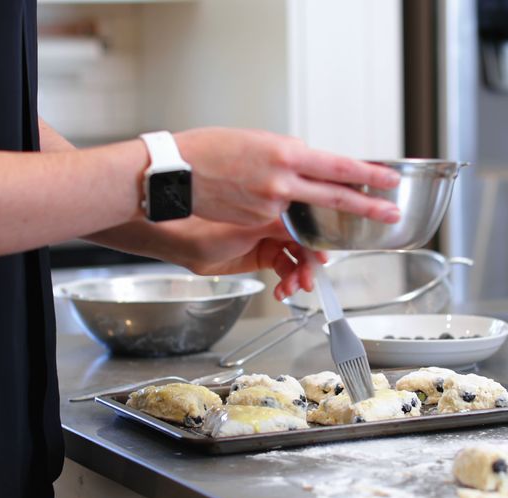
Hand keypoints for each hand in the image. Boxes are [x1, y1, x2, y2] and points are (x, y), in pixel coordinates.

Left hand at [121, 216, 326, 300]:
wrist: (176, 238)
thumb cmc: (203, 219)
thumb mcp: (250, 225)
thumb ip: (283, 227)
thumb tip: (311, 230)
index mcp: (275, 197)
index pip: (310, 215)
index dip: (322, 233)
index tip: (331, 248)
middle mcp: (274, 215)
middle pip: (308, 238)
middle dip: (314, 259)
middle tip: (314, 274)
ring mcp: (268, 235)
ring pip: (297, 256)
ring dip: (301, 274)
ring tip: (296, 286)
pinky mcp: (261, 254)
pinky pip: (284, 268)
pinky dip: (287, 281)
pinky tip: (283, 290)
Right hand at [173, 128, 401, 225]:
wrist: (175, 171)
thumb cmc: (210, 149)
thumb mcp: (257, 141)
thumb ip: (287, 156)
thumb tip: (307, 166)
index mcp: (286, 152)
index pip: (337, 165)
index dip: (368, 174)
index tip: (388, 179)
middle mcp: (282, 180)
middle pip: (335, 196)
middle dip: (368, 206)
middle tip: (392, 211)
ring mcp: (270, 205)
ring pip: (310, 215)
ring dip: (331, 219)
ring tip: (352, 223)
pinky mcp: (257, 222)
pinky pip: (284, 224)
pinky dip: (292, 221)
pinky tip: (289, 216)